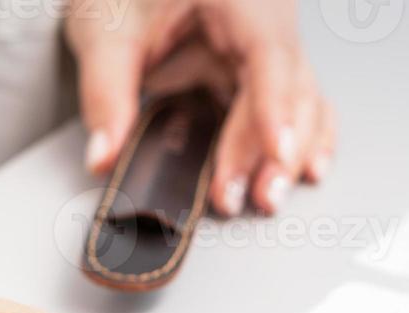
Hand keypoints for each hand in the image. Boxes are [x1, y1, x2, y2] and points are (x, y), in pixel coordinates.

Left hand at [66, 0, 334, 215]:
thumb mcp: (104, 29)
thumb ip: (106, 93)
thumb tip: (104, 155)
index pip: (268, 52)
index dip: (275, 106)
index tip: (275, 150)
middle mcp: (264, 15)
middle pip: (290, 85)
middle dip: (273, 149)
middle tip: (249, 196)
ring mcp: (268, 43)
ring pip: (301, 100)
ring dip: (288, 154)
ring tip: (264, 197)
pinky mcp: (261, 68)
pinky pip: (296, 102)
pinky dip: (301, 138)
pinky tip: (304, 171)